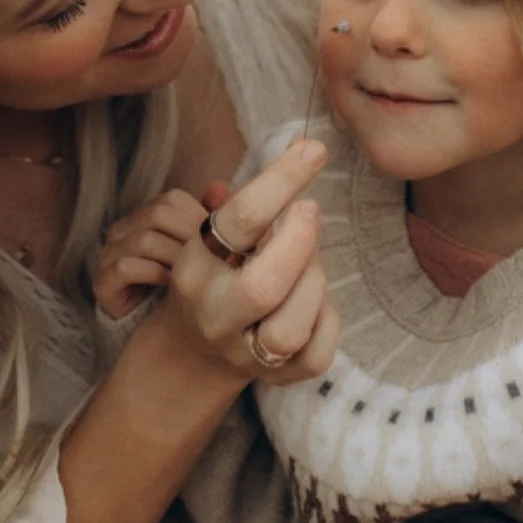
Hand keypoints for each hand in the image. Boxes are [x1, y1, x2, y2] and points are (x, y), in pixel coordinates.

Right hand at [94, 189, 207, 317]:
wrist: (155, 323)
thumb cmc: (180, 280)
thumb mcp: (201, 249)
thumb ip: (212, 219)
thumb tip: (221, 187)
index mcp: (145, 215)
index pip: (172, 199)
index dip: (198, 218)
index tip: (218, 242)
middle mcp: (123, 229)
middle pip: (158, 215)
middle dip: (189, 238)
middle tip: (209, 259)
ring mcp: (109, 253)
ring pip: (144, 240)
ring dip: (174, 258)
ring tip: (192, 274)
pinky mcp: (102, 280)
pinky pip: (125, 267)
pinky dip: (153, 273)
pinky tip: (171, 284)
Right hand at [163, 136, 338, 385]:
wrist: (194, 348)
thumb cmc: (219, 272)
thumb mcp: (218, 233)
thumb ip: (255, 197)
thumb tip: (303, 146)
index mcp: (196, 266)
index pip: (240, 219)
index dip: (281, 180)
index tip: (313, 149)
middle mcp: (214, 312)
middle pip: (262, 287)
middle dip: (298, 243)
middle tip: (309, 210)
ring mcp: (243, 350)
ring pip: (289, 328)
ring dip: (314, 284)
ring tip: (311, 259)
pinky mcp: (275, 377)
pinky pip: (314, 355)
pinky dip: (327, 319)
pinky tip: (317, 298)